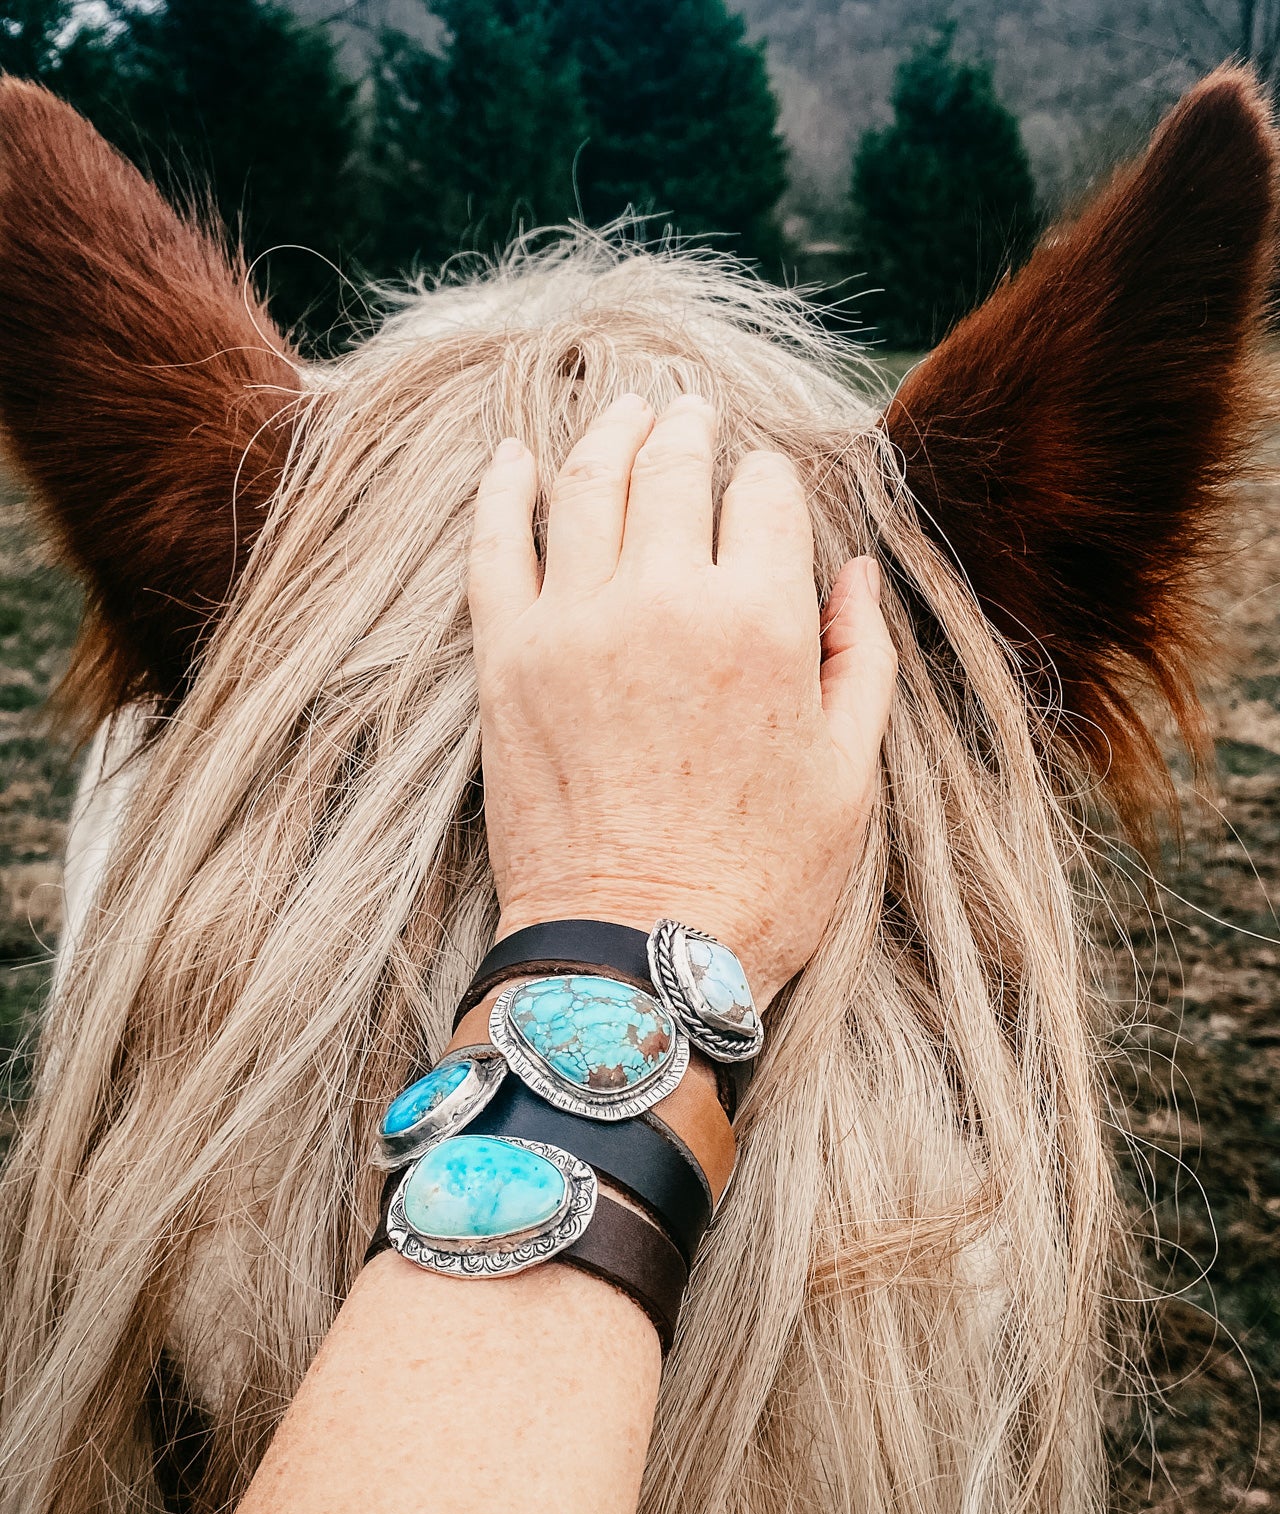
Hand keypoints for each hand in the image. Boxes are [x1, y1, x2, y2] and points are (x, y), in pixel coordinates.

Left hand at [467, 393, 895, 1006]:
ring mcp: (574, 624)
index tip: (764, 491)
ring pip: (588, 484)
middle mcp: (664, 600)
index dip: (769, 482)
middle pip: (674, 468)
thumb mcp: (848, 776)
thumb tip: (853, 574)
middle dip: (690, 430)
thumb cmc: (758, 880)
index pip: (764, 496)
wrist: (634, 955)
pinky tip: (512, 458)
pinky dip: (502, 490)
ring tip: (626, 413)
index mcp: (760, 622)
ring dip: (611, 434)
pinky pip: (495, 545)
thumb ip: (855, 659)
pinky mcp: (506, 660)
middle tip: (689, 414)